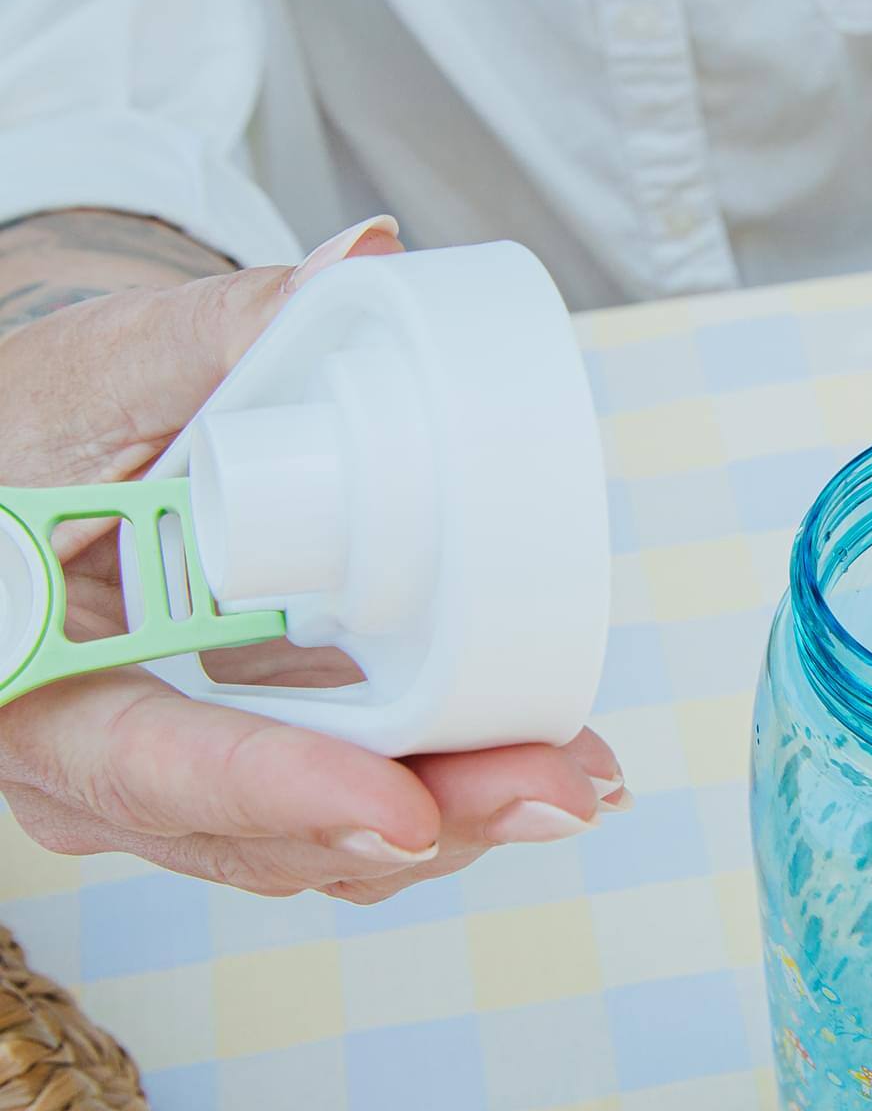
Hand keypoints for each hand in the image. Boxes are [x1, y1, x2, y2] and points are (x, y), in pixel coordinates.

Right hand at [0, 214, 626, 901]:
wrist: (21, 470)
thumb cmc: (38, 424)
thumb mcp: (108, 369)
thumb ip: (227, 326)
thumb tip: (373, 259)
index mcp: (26, 679)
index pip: (153, 765)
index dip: (280, 791)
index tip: (399, 806)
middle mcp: (91, 766)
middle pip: (262, 834)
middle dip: (421, 820)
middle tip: (556, 793)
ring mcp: (168, 789)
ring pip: (313, 850)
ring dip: (453, 823)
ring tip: (577, 786)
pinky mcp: (240, 771)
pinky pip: (336, 823)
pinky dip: (439, 806)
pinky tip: (543, 782)